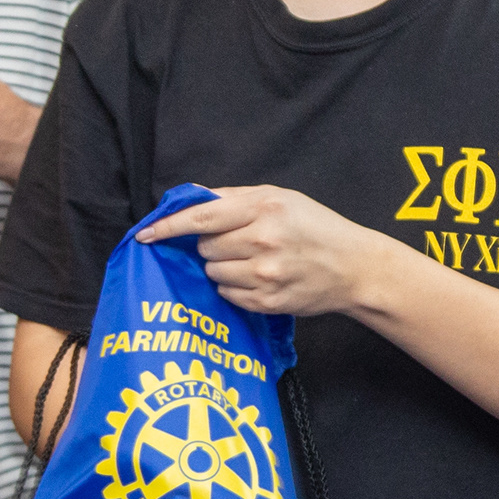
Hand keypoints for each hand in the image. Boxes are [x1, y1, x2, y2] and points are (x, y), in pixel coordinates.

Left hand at [138, 185, 385, 317]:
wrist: (353, 267)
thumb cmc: (315, 227)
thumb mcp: (280, 198)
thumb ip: (233, 197)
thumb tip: (190, 197)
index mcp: (264, 209)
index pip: (202, 218)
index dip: (168, 226)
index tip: (145, 234)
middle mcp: (262, 241)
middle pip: (204, 246)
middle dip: (212, 244)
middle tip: (238, 241)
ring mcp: (265, 275)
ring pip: (212, 272)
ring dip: (222, 266)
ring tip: (250, 260)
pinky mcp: (267, 301)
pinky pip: (227, 294)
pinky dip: (234, 286)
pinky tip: (257, 278)